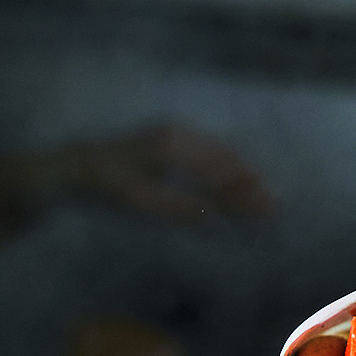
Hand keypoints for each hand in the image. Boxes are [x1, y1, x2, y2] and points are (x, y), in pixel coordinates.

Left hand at [59, 122, 268, 224]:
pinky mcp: (173, 140)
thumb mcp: (138, 202)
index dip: (244, 193)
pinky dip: (225, 170)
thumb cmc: (107, 185)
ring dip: (240, 177)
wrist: (80, 165)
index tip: (266, 209)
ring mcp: (177, 135)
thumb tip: (214, 220)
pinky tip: (234, 186)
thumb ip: (177, 208)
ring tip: (262, 197)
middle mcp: (179, 135)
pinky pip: (207, 154)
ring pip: (218, 156)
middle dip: (250, 185)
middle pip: (225, 161)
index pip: (219, 172)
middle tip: (275, 206)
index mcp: (173, 147)